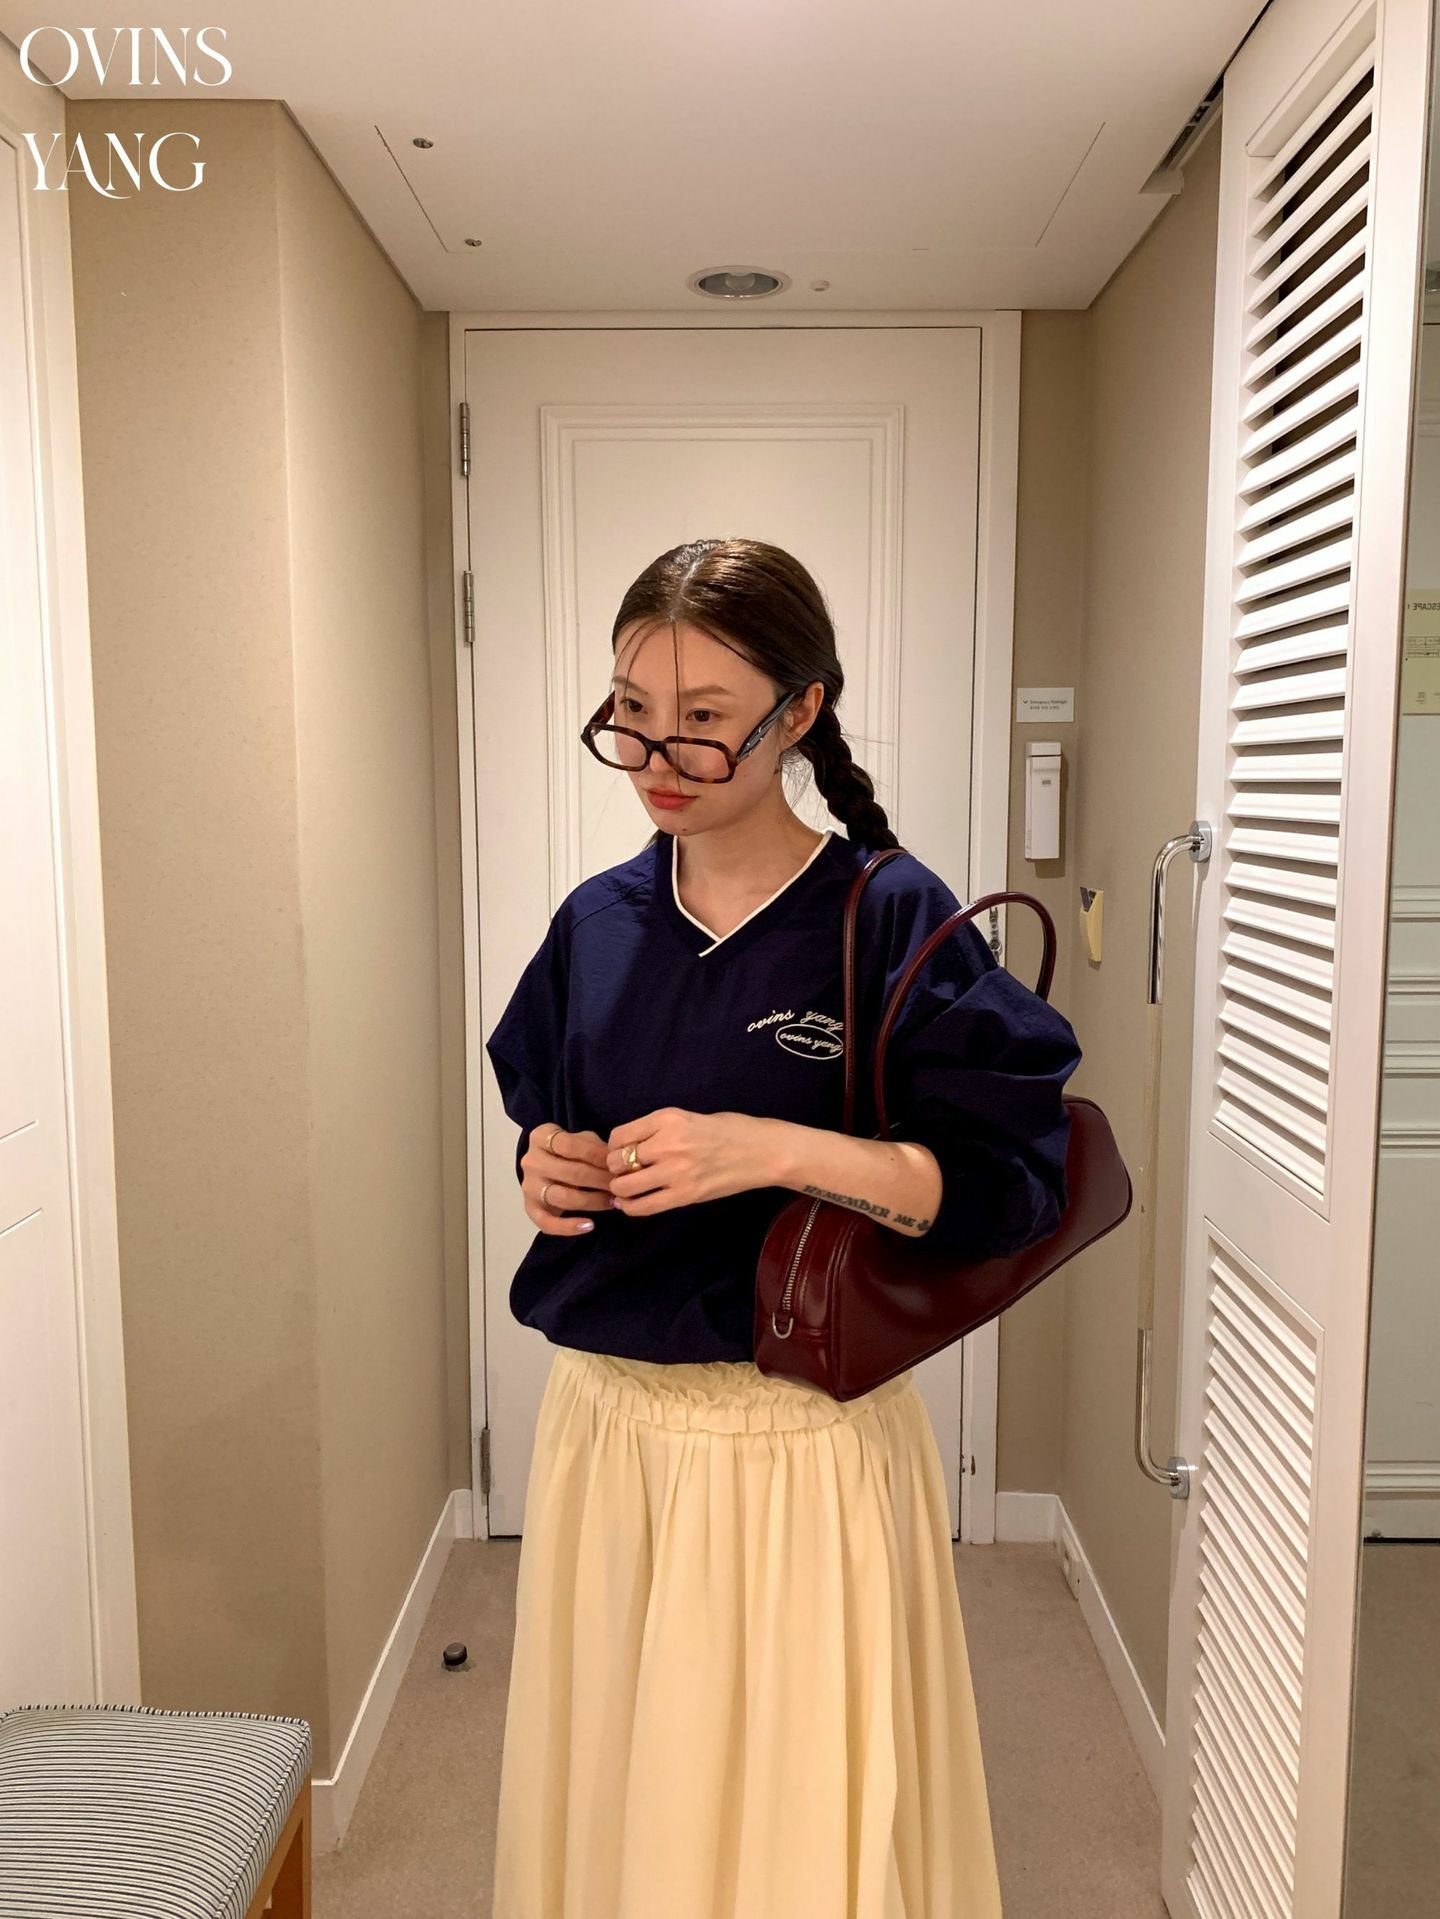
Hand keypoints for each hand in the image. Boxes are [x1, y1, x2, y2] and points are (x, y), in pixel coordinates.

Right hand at [521, 1122, 612, 1234]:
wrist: (547, 1165)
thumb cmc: (571, 1150)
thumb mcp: (582, 1140)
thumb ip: (596, 1147)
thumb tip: (617, 1165)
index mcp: (540, 1137)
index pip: (570, 1145)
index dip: (597, 1155)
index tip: (616, 1164)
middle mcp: (531, 1161)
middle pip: (570, 1172)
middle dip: (600, 1180)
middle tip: (620, 1185)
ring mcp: (529, 1186)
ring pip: (563, 1197)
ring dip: (592, 1201)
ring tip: (612, 1202)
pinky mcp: (530, 1208)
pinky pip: (547, 1222)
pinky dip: (568, 1227)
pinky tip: (590, 1225)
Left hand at [606, 1108, 775, 1214]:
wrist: (761, 1151)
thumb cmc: (728, 1130)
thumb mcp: (687, 1117)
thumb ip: (657, 1130)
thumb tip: (626, 1147)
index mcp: (667, 1118)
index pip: (619, 1136)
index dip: (613, 1147)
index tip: (620, 1153)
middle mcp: (668, 1143)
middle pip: (617, 1161)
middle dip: (615, 1169)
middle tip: (623, 1173)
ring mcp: (676, 1171)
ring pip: (625, 1186)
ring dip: (620, 1189)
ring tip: (627, 1188)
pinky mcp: (685, 1195)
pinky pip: (643, 1207)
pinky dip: (630, 1207)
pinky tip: (631, 1204)